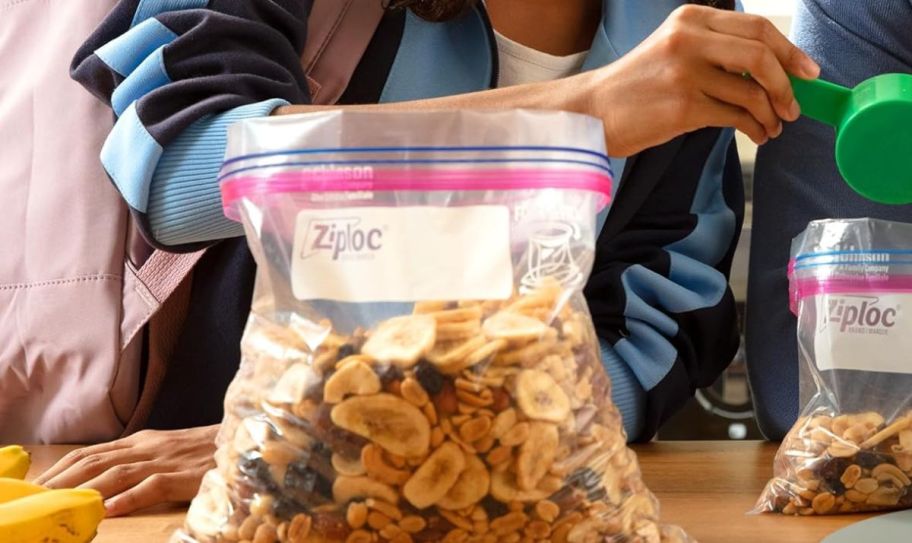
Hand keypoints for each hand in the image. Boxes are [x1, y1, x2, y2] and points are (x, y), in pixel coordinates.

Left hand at [34, 425, 217, 516]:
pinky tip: (110, 509)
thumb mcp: (168, 451)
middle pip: (95, 461)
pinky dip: (129, 498)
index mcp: (143, 441)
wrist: (246, 441)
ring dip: (85, 489)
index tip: (38, 483)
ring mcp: (166, 460)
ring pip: (116, 472)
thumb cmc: (208, 452)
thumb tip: (109, 478)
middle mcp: (149, 447)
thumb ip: (142, 460)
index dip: (62, 467)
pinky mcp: (184, 475)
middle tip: (38, 497)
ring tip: (61, 504)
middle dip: (62, 479)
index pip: (92, 452)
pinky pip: (152, 486)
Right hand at [578, 4, 819, 155]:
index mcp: (689, 20)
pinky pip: (736, 116)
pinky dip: (754, 128)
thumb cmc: (634, 88)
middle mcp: (687, 40)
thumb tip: (769, 70)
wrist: (592, 112)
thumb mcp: (671, 51)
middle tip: (795, 105)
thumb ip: (713, 51)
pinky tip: (756, 135)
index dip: (789, 50)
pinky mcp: (683, 107)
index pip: (755, 27)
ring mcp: (685, 73)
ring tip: (773, 127)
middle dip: (787, 83)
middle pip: (761, 54)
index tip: (807, 71)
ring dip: (771, 113)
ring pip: (752, 90)